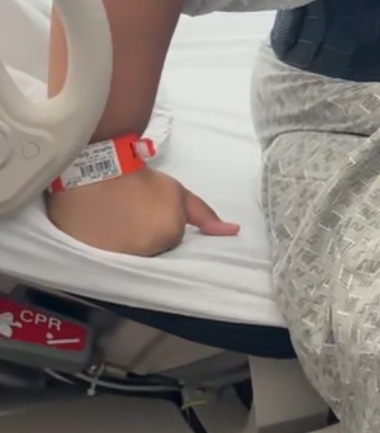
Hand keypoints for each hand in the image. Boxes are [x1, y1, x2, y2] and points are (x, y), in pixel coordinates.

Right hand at [46, 165, 239, 257]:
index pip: (172, 244)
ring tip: (115, 225)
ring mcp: (118, 257)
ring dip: (127, 248)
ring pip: (131, 261)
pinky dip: (105, 252)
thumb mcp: (176, 193)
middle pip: (153, 255)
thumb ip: (204, 214)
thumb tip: (232, 232)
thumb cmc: (139, 179)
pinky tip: (100, 234)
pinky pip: (106, 263)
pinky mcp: (93, 258)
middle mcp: (147, 251)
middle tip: (132, 218)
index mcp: (169, 235)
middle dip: (146, 241)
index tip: (148, 215)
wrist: (96, 169)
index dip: (161, 228)